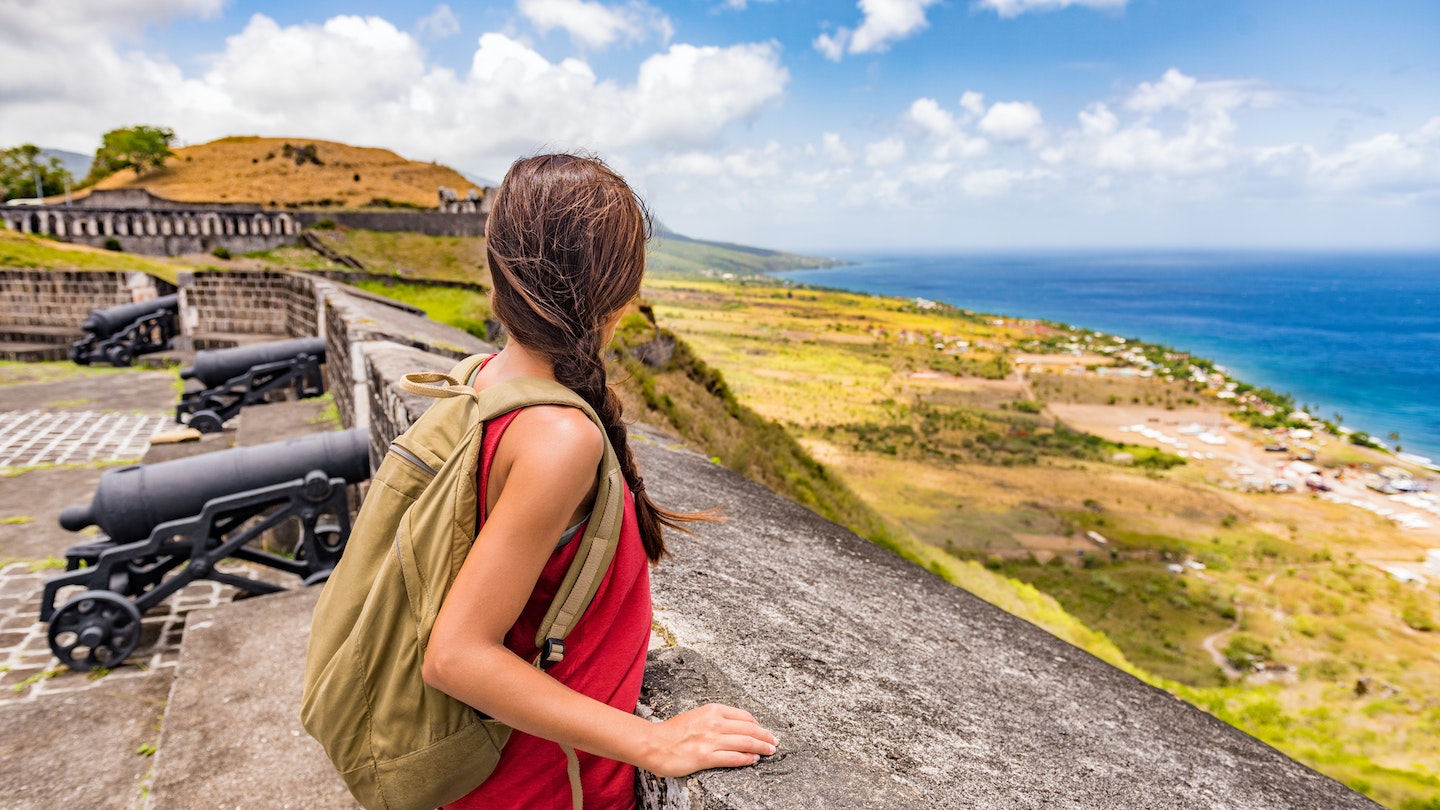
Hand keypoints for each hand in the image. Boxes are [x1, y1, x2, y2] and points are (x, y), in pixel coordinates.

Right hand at [640, 703, 778, 776]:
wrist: (653, 743)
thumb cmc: (673, 731)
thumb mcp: (697, 715)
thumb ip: (715, 719)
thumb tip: (735, 726)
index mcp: (712, 710)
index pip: (744, 716)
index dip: (758, 724)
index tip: (764, 730)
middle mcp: (714, 723)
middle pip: (749, 729)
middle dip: (766, 736)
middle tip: (775, 741)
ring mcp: (711, 740)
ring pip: (745, 743)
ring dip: (761, 747)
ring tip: (770, 751)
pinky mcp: (706, 757)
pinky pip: (733, 758)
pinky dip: (747, 759)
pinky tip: (753, 760)